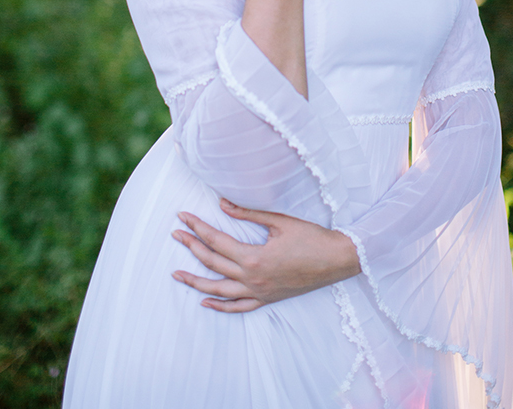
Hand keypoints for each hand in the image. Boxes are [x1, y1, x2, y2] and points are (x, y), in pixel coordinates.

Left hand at [171, 198, 360, 312]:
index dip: (197, 228)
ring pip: (220, 291)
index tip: (182, 218)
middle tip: (175, 234)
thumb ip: (248, 214)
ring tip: (177, 274)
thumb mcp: (279, 221)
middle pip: (213, 263)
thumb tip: (222, 204)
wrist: (337, 260)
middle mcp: (252, 278)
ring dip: (196, 281)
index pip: (217, 241)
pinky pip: (239, 307)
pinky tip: (206, 300)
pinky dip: (220, 306)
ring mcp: (259, 292)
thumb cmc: (310, 238)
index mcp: (254, 257)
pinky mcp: (267, 299)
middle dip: (192, 247)